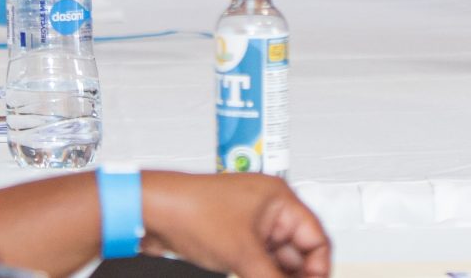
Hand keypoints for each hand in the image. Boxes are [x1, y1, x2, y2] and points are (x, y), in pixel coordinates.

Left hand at [144, 173, 331, 277]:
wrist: (151, 211)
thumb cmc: (191, 210)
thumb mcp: (242, 254)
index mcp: (279, 200)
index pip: (317, 239)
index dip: (319, 270)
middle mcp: (268, 210)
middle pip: (298, 252)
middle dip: (296, 276)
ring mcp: (250, 225)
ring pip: (277, 261)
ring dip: (276, 277)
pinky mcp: (233, 239)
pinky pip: (258, 263)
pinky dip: (261, 276)